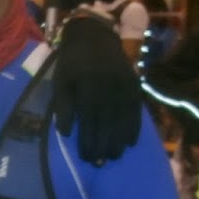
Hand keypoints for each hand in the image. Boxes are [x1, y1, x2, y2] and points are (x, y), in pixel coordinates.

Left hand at [50, 14, 141, 163]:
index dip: (89, 142)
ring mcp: (123, 86)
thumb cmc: (73, 61)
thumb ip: (64, 106)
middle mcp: (108, 88)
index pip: (89, 122)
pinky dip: (134, 127)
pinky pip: (136, 110)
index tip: (86, 157)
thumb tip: (66, 133)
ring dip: (119, 141)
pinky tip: (131, 142)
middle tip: (100, 163)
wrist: (94, 34)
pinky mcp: (134, 84)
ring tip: (114, 156)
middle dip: (104, 146)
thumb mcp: (61, 80)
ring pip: (123, 119)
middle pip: (108, 124)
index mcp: (88, 87)